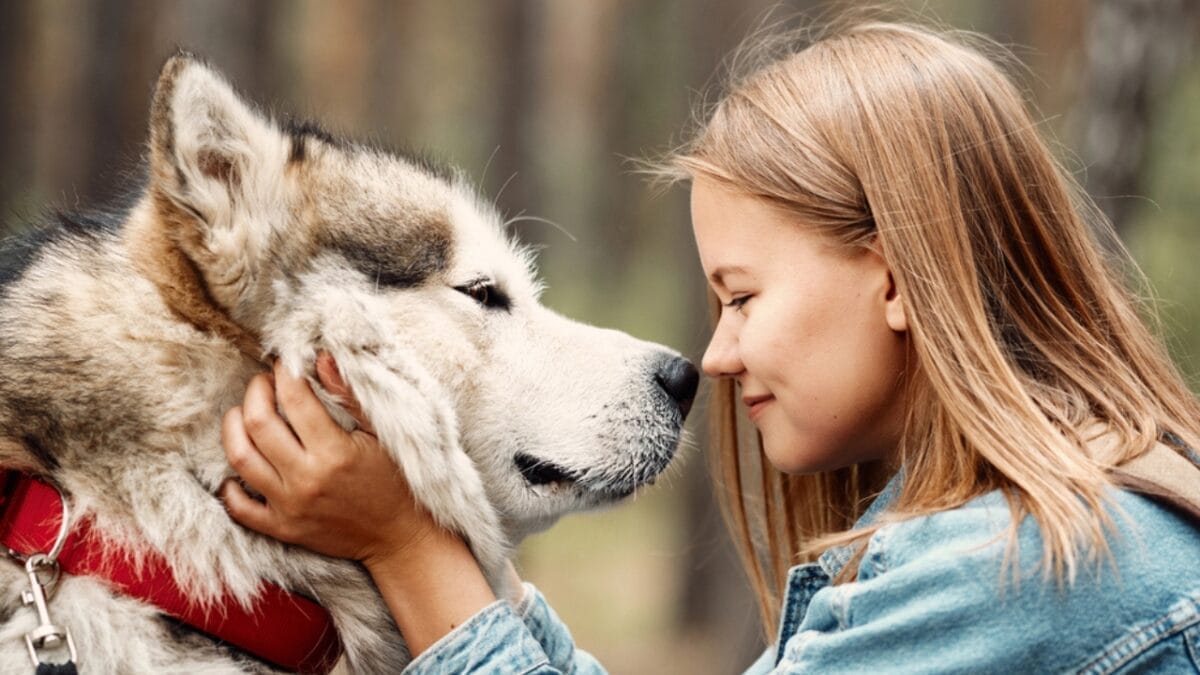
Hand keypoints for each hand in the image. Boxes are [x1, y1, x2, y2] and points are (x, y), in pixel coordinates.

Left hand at [220, 354, 436, 566]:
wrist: (399, 536)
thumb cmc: (395, 481)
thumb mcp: (381, 434)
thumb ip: (350, 396)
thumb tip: (322, 357)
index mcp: (334, 452)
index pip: (295, 398)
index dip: (285, 372)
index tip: (286, 363)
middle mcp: (307, 479)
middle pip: (257, 423)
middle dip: (256, 392)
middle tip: (264, 383)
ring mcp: (290, 506)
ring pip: (239, 458)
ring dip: (233, 427)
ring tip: (244, 414)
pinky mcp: (282, 529)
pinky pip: (239, 507)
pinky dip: (229, 486)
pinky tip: (241, 465)